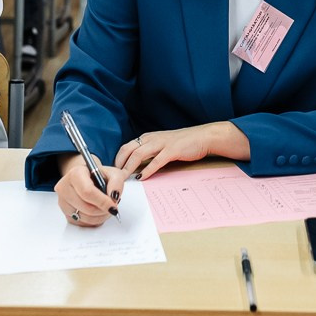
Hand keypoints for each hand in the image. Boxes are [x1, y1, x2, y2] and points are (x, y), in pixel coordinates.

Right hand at [54, 153, 126, 227]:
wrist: (87, 178)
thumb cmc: (98, 176)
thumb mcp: (112, 173)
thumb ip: (117, 182)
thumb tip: (114, 196)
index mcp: (75, 174)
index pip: (87, 191)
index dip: (102, 201)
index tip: (113, 206)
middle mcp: (65, 187)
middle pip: (86, 207)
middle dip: (103, 210)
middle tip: (112, 207)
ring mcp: (63, 201)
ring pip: (84, 218)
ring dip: (100, 217)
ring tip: (106, 209)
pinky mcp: (65, 213)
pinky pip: (81, 223)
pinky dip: (93, 221)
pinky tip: (98, 212)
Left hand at [114, 122, 248, 179]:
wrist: (203, 136)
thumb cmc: (183, 143)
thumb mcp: (162, 145)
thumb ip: (149, 153)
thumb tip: (135, 167)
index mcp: (148, 137)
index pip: (126, 147)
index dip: (117, 159)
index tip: (112, 172)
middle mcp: (152, 138)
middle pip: (128, 149)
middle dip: (119, 164)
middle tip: (113, 177)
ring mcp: (162, 143)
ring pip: (139, 154)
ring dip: (129, 167)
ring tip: (123, 179)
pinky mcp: (172, 150)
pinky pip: (156, 161)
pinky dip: (147, 169)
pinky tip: (142, 177)